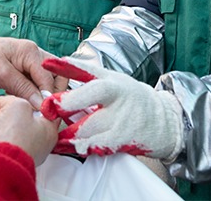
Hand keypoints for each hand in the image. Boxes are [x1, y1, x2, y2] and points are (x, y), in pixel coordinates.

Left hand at [0, 36, 67, 107]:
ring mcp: (33, 62)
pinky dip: (36, 93)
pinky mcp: (28, 70)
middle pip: (55, 76)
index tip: (46, 112)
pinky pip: (39, 83)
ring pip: (49, 80)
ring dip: (44, 94)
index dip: (48, 95)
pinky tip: (28, 102)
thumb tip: (41, 103)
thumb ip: (22, 88)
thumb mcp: (1, 75)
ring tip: (36, 107)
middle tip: (45, 110)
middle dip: (52, 93)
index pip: (48, 76)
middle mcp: (36, 54)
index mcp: (30, 51)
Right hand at [0, 96, 57, 165]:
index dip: (23, 99)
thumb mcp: (18, 105)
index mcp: (45, 129)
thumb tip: (4, 101)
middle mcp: (32, 142)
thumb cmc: (14, 139)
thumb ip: (13, 99)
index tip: (11, 93)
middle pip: (11, 118)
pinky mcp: (1, 159)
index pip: (37, 110)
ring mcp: (15, 151)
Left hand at [40, 57, 183, 160]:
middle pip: (89, 95)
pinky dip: (83, 147)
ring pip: (89, 125)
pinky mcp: (124, 138)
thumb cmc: (132, 99)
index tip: (46, 63)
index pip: (87, 69)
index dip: (66, 65)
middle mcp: (116, 94)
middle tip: (48, 110)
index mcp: (111, 79)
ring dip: (68, 133)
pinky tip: (73, 148)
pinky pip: (99, 144)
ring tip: (54, 137)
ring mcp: (121, 116)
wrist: (165, 121)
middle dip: (66, 103)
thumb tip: (55, 62)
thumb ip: (84, 73)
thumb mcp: (112, 80)